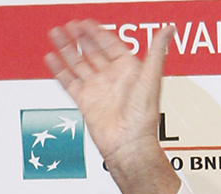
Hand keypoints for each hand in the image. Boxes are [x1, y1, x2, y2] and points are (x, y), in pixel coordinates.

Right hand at [45, 19, 178, 193]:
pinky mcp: (86, 102)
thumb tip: (169, 29)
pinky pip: (69, 82)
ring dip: (67, 49)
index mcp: (129, 71)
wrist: (129, 144)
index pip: (111, 45)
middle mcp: (113, 79)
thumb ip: (156, 52)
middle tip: (69, 25)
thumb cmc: (144, 116)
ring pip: (78, 63)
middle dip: (81, 37)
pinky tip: (51, 58)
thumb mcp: (151, 78)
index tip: (85, 22)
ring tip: (56, 34)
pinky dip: (59, 70)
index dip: (98, 32)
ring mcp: (98, 90)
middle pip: (93, 51)